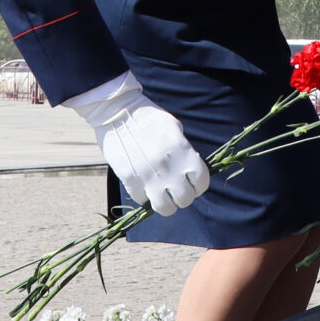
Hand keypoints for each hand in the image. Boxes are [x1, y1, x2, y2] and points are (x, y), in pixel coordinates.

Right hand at [66, 74, 210, 215]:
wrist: (118, 112)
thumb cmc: (148, 117)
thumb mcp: (174, 128)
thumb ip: (184, 149)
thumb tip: (189, 168)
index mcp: (183, 152)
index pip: (201, 182)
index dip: (199, 185)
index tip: (193, 184)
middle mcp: (169, 168)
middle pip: (185, 199)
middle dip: (183, 196)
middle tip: (177, 189)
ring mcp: (149, 176)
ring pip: (165, 208)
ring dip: (166, 204)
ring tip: (163, 196)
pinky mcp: (130, 180)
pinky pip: (142, 200)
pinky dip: (144, 196)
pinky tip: (144, 185)